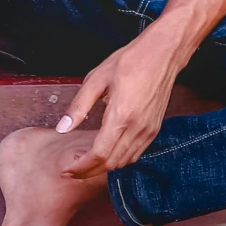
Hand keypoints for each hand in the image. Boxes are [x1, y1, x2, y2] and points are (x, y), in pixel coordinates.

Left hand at [54, 24, 184, 179]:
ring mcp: (148, 131)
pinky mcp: (154, 129)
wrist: (163, 53)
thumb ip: (78, 106)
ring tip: (86, 160)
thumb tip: (62, 128)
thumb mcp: (97, 78)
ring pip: (124, 162)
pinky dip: (119, 158)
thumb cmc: (131, 60)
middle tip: (71, 169)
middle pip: (110, 164)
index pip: (99, 155)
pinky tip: (107, 150)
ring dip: (104, 167)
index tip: (67, 169)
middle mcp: (137, 128)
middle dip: (88, 171)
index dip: (81, 167)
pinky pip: (135, 154)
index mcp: (121, 116)